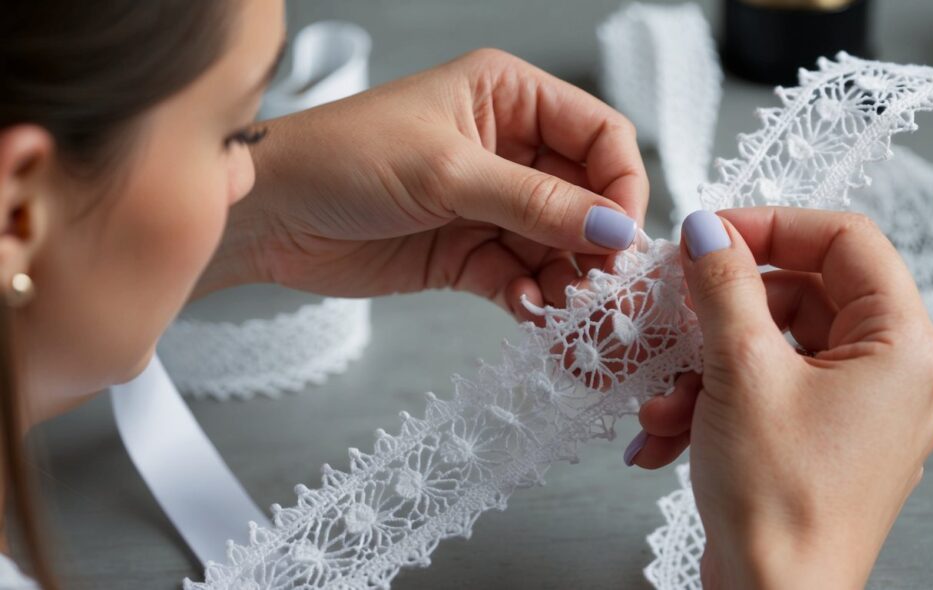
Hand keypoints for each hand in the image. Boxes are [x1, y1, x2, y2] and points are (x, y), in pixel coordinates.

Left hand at [202, 49, 646, 319]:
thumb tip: (615, 230)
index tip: (624, 238)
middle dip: (599, 244)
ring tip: (571, 316)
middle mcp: (510, 147)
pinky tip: (529, 311)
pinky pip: (522, 278)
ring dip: (570, 283)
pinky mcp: (469, 252)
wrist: (271, 214)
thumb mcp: (446, 171)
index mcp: (510, 97)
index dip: (622, 185)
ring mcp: (491, 204)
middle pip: (587, 198)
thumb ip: (534, 202)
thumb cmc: (344, 157)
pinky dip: (532, 299)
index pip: (600, 135)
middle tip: (608, 291)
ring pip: (559, 247)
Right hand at [628, 208, 932, 588]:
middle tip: (671, 314)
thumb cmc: (779, 502)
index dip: (774, 226)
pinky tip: (664, 434)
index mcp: (900, 346)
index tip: (712, 233)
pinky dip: (710, 403)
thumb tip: (708, 230)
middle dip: (720, 314)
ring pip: (770, 348)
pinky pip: (762, 392)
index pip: (847, 241)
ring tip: (660, 404)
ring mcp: (851, 413)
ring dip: (701, 368)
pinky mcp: (815, 442)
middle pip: (800, 295)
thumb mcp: (741, 371)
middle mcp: (887, 375)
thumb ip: (723, 287)